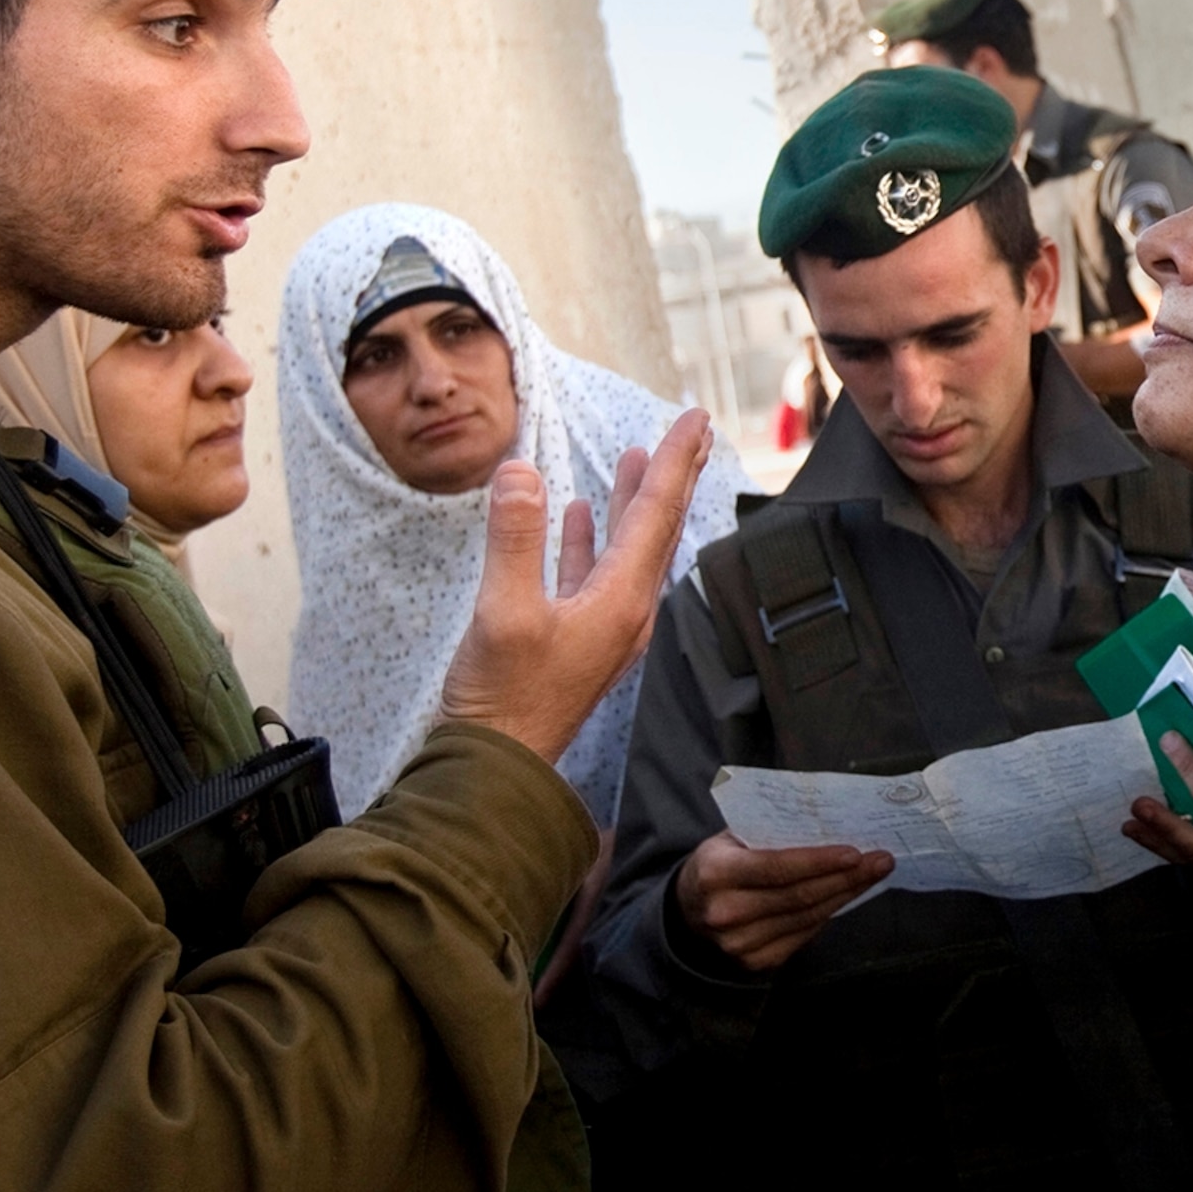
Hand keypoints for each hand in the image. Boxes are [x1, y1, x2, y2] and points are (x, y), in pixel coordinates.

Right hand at [439, 412, 710, 766]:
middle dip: (671, 477)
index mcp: (620, 602)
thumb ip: (514, 540)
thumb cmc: (503, 700)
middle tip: (691, 433)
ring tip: (637, 461)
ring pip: (627, 549)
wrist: (495, 770)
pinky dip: (591, 538)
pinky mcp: (576, 639)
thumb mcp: (503, 612)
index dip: (675, 462)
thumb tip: (520, 473)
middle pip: (655, 529)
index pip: (655, 515)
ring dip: (632, 503)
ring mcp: (602, 628)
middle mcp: (624, 613)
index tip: (696, 420)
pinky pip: (595, 573)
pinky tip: (578, 516)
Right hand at [675, 832, 890, 972]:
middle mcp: (725, 912)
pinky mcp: (754, 962)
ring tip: (872, 876)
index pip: (777, 867)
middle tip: (881, 861)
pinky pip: (803, 936)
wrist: (689, 909)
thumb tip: (829, 826)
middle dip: (847, 877)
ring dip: (845, 895)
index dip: (819, 862)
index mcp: (716, 873)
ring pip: (807, 917)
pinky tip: (846, 897)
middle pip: (799, 896)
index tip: (856, 852)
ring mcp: (739, 943)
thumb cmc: (719, 863)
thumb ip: (769, 833)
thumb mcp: (730, 838)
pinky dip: (828, 915)